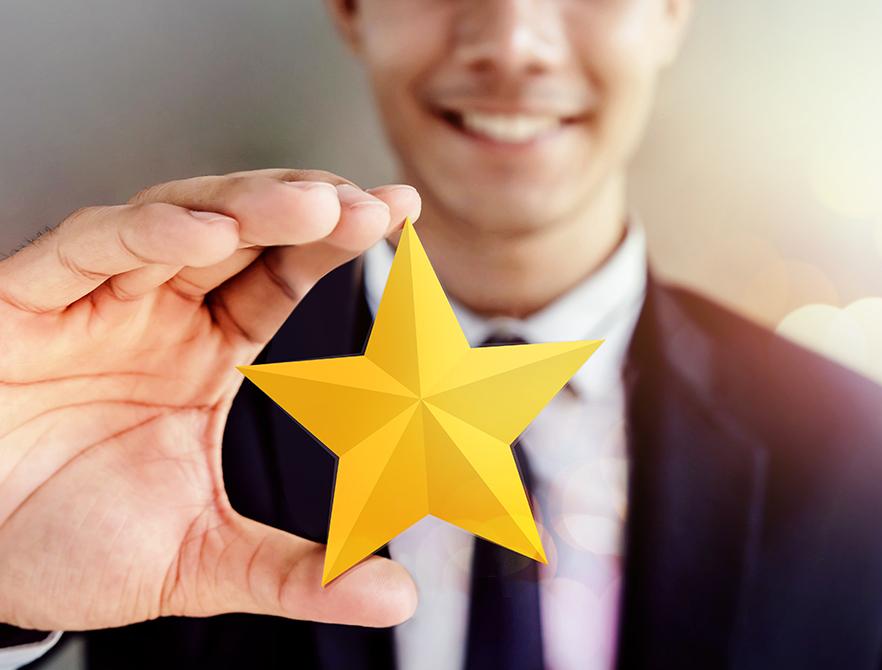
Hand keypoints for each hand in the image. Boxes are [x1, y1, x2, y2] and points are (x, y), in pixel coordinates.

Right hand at [0, 169, 420, 630]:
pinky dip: (146, 233)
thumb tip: (396, 599)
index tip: (398, 216)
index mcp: (202, 354)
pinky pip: (86, 251)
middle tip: (374, 205)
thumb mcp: (203, 561)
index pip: (281, 279)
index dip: (335, 246)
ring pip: (175, 223)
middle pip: (242, 235)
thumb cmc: (70, 548)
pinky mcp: (22, 304)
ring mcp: (91, 303)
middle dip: (308, 211)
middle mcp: (154, 315)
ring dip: (246, 207)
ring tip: (313, 205)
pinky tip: (206, 228)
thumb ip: (299, 576)